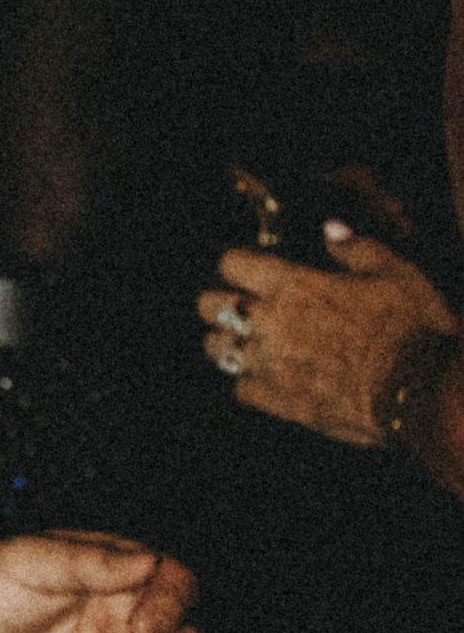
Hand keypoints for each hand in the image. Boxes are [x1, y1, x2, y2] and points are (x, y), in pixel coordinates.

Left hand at [199, 229, 459, 447]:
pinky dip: (250, 382)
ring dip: (229, 342)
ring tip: (248, 342)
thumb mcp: (396, 275)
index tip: (251, 269)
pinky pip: (240, 389)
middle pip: (209, 305)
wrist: (423, 393)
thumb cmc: (413, 330)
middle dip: (222, 302)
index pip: (230, 263)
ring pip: (216, 348)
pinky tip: (268, 378)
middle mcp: (272, 322)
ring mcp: (271, 364)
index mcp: (295, 285)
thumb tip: (330, 230)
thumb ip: (358, 249)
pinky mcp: (280, 402)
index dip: (238, 263)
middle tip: (243, 306)